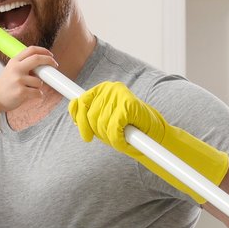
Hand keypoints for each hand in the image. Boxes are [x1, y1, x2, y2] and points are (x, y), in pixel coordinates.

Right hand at [0, 46, 57, 118]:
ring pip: (39, 81)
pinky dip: (38, 95)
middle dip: (49, 61)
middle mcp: (16, 69)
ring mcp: (18, 80)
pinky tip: (31, 96)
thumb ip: (24, 65)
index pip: (31, 50)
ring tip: (30, 89)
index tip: (50, 55)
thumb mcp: (11, 70)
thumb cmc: (6, 85)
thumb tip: (43, 64)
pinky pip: (38, 93)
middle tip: (55, 65)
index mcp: (14, 61)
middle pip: (37, 59)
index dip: (43, 51)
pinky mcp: (21, 92)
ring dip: (39, 86)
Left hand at [69, 82, 228, 200]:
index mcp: (102, 89)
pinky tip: (128, 139)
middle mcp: (109, 87)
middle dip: (99, 134)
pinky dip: (119, 140)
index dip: (79, 121)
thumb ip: (89, 115)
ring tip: (123, 136)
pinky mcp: (128, 104)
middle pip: (89, 117)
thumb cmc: (128, 129)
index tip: (86, 137)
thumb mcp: (104, 123)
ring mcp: (118, 94)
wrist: (155, 136)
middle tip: (115, 138)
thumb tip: (72, 108)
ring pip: (100, 125)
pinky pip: (113, 129)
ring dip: (111, 138)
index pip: (78, 103)